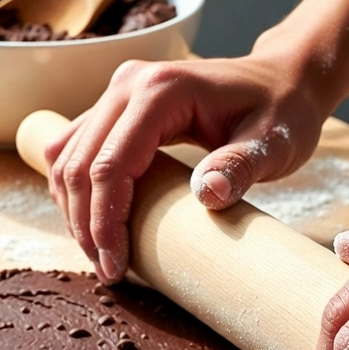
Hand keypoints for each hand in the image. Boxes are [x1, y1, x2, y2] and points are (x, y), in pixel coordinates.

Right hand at [43, 42, 329, 283]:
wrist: (282, 77)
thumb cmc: (283, 110)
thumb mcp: (274, 143)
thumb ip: (242, 166)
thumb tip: (208, 196)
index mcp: (160, 91)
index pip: (110, 166)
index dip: (104, 223)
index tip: (117, 267)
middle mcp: (127, 85)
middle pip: (79, 165)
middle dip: (85, 226)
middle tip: (108, 271)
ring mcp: (116, 92)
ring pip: (65, 158)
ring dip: (74, 211)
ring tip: (100, 254)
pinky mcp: (113, 105)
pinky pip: (72, 149)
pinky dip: (75, 189)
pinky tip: (92, 221)